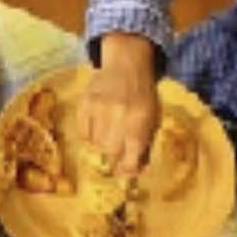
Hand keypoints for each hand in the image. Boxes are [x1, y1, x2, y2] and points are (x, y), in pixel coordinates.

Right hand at [76, 32, 158, 174]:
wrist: (127, 64)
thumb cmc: (143, 94)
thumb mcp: (153, 117)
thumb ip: (145, 144)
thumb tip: (134, 172)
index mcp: (140, 119)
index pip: (131, 156)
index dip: (127, 169)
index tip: (125, 171)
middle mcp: (119, 114)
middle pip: (110, 152)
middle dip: (115, 155)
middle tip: (117, 151)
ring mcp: (99, 108)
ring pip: (95, 144)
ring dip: (102, 145)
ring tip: (108, 135)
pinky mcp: (84, 103)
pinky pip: (83, 133)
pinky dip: (89, 135)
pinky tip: (97, 127)